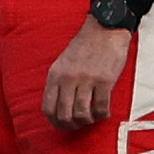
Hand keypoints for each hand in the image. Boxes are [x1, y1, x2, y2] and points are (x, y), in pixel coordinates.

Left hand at [40, 16, 127, 133]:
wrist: (105, 28)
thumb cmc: (84, 46)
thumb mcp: (62, 62)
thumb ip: (59, 83)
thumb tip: (59, 108)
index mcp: (55, 75)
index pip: (48, 108)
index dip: (55, 122)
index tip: (64, 125)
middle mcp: (68, 78)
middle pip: (64, 115)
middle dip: (72, 126)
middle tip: (80, 124)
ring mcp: (86, 80)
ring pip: (82, 114)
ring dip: (88, 121)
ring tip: (92, 118)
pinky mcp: (104, 80)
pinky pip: (101, 107)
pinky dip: (102, 115)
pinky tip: (104, 113)